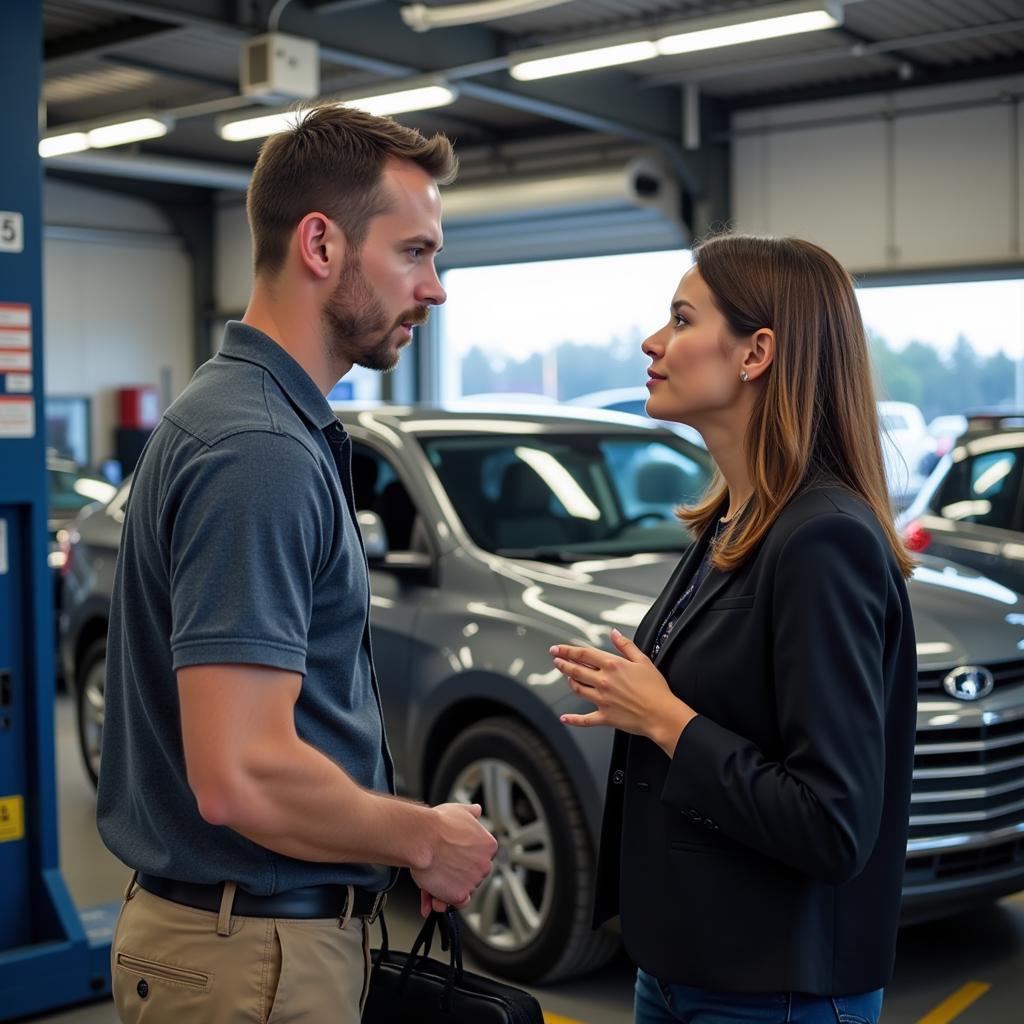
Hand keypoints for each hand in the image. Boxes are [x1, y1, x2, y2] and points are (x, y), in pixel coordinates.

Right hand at [410, 803, 497, 914]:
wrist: (421, 837)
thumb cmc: (437, 824)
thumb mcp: (459, 810)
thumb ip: (471, 813)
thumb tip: (476, 810)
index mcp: (488, 845)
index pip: (482, 857)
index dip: (466, 858)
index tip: (454, 855)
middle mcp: (485, 865)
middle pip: (473, 874)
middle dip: (458, 873)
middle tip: (441, 866)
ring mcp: (473, 881)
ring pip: (463, 888)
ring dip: (450, 886)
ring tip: (433, 877)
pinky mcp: (460, 895)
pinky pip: (456, 902)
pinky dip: (446, 900)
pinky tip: (434, 892)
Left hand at [551, 629, 695, 754]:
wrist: (662, 714)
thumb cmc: (656, 689)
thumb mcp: (643, 661)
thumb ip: (626, 646)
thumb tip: (614, 633)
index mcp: (613, 666)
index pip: (584, 654)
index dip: (567, 650)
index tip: (558, 649)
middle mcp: (604, 682)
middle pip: (575, 670)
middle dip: (563, 664)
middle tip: (556, 660)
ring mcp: (602, 700)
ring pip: (577, 689)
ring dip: (568, 682)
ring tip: (566, 677)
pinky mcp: (605, 716)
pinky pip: (584, 719)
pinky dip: (573, 719)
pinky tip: (565, 718)